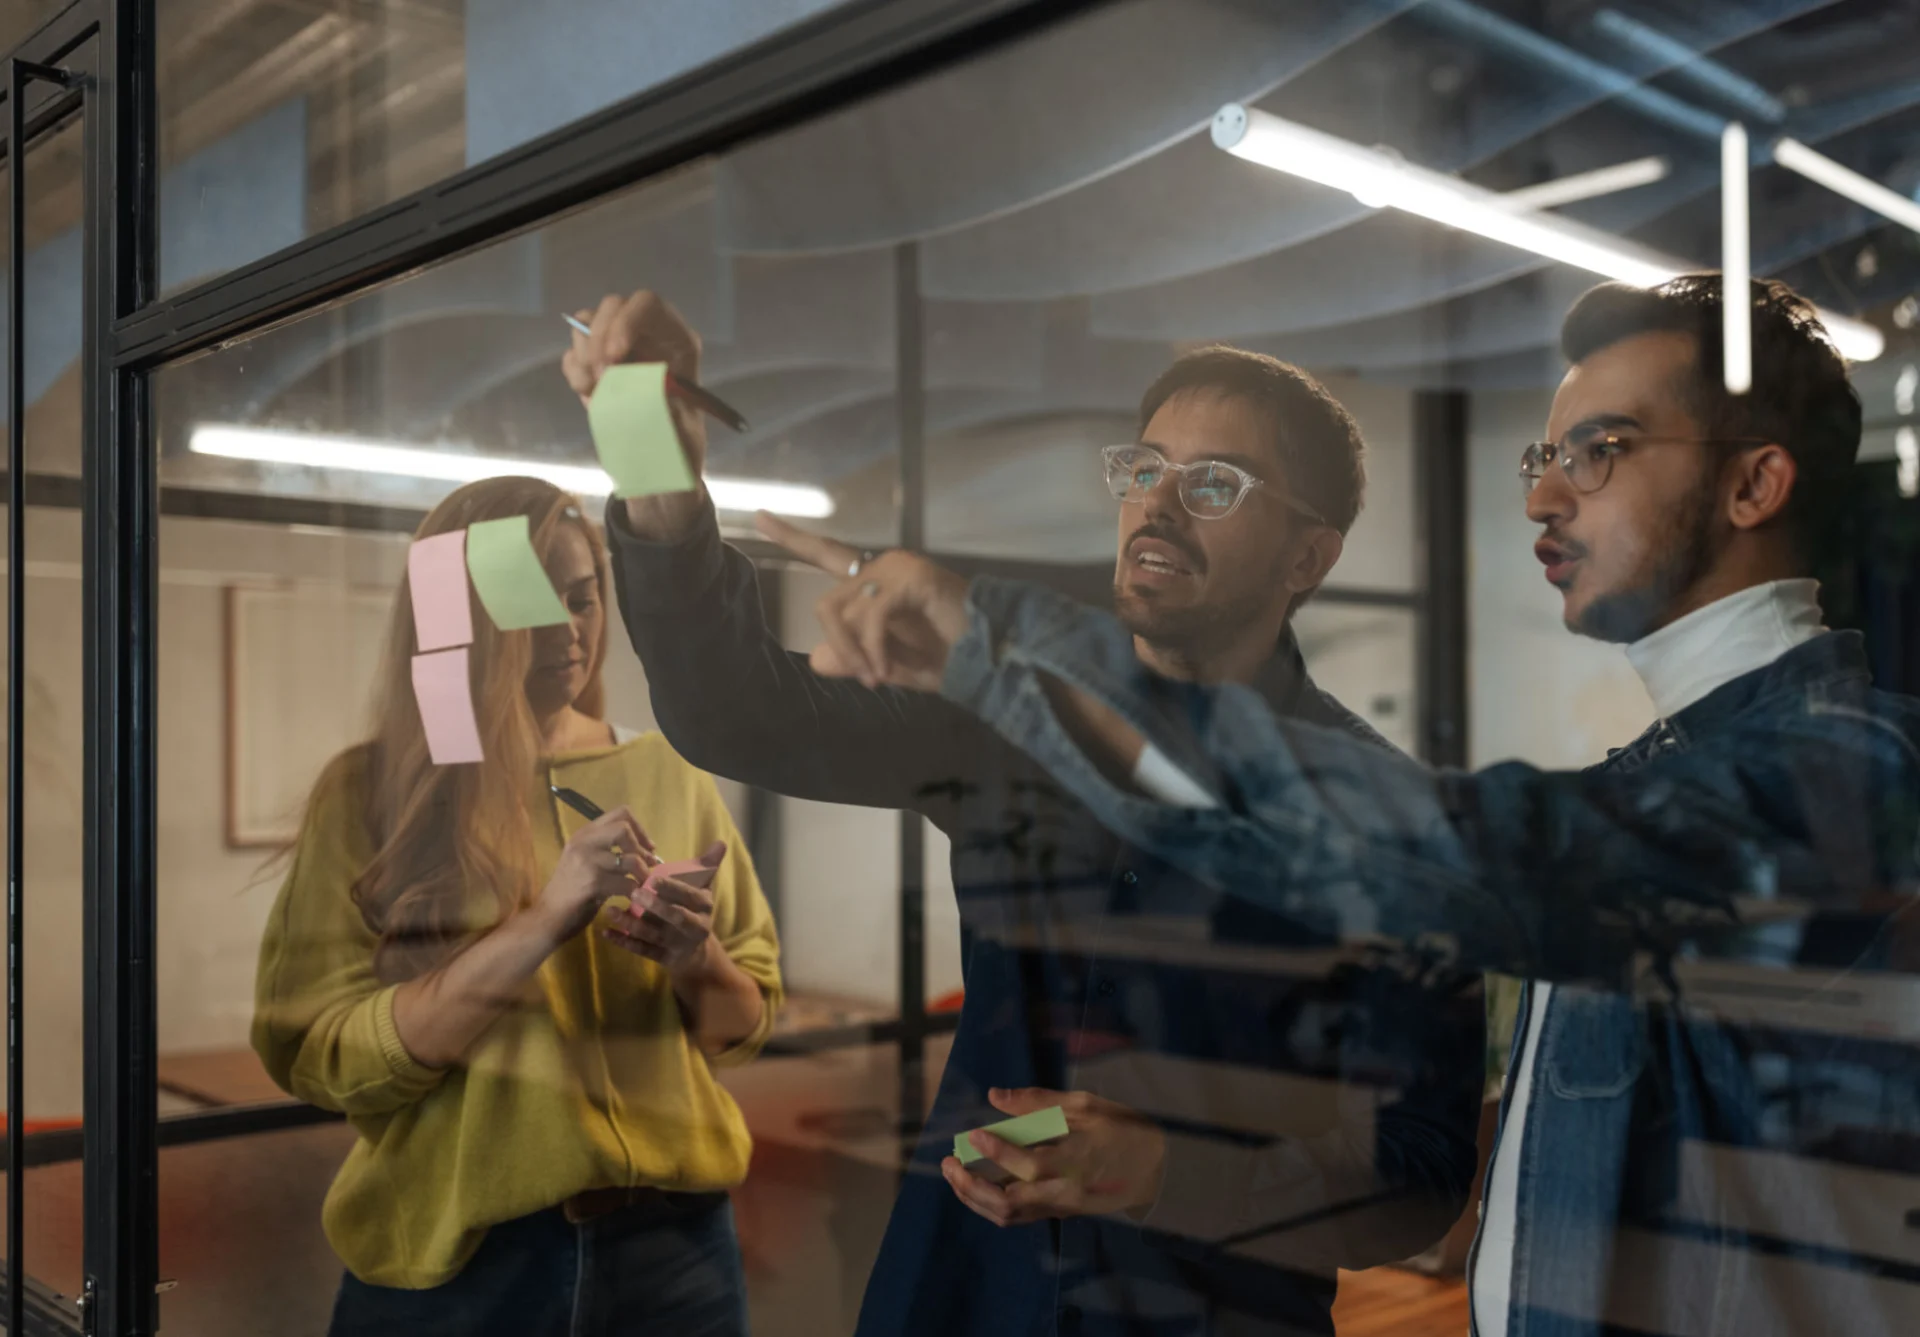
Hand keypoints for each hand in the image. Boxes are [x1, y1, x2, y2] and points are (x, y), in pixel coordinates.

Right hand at [531, 806, 656, 948]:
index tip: (648, 847)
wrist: (547, 916)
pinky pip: (626, 883)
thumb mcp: (586, 861)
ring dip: (642, 873)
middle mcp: (584, 842)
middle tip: (647, 865)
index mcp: (584, 834)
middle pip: (624, 829)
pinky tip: (631, 897)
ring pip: (630, 859)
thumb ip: (609, 850)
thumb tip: (647, 850)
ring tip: (640, 883)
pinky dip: (634, 891)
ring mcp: (587, 862)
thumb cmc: (570, 890)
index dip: (641, 829)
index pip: (621, 813)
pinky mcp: (592, 883)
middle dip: (641, 848)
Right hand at [560, 289, 707, 540]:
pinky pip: (573, 353)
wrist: (659, 471)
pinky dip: (574, 371)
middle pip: (613, 306)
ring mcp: (619, 349)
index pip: (648, 305)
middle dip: (599, 339)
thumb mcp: (681, 433)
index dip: (627, 321)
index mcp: (677, 342)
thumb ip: (664, 408)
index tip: (614, 356)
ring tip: (597, 390)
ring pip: (587, 324)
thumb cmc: (679, 449)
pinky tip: (590, 395)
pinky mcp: (596, 367)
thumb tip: (642, 384)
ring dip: (584, 356)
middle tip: (601, 379)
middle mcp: (647, 337)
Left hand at [600, 839, 725, 973]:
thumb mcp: (702, 887)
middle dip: (655, 906)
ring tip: (611, 910)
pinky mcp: (662, 958)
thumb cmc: (693, 908)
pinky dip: (624, 942)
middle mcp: (695, 926)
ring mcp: (677, 944)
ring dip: (632, 924)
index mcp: (703, 905)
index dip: (673, 888)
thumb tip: (721, 841)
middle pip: (676, 917)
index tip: (653, 879)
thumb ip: (707, 865)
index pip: (689, 895)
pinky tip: (606, 932)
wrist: (695, 950)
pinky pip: (642, 951)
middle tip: (633, 892)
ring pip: (655, 935)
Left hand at [754, 513, 969, 690]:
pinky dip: (874, 650)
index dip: (792, 537)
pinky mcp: (911, 578)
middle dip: (840, 647)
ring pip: (842, 612)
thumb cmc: (949, 659)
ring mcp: (898, 568)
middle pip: (826, 604)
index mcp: (877, 580)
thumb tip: (816, 659)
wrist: (992, 659)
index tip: (760, 516)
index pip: (827, 554)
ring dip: (858, 653)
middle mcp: (884, 565)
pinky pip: (869, 617)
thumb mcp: (891, 666)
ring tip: (883, 677)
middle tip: (867, 680)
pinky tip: (891, 668)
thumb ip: (855, 659)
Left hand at [939, 1087, 1166, 1226]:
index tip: (975, 1134)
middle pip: (1008, 1202)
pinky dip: (989, 1203)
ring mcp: (1060, 1208)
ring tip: (953, 1173)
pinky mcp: (1058, 1215)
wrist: (1156, 1170)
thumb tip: (995, 1096)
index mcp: (1077, 1162)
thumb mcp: (1087, 1105)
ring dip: (974, 1197)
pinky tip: (975, 1185)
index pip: (1029, 1164)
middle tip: (949, 1161)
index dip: (998, 1152)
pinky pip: (1016, 1216)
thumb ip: (1039, 1102)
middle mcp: (1065, 1192)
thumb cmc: (1122, 1130)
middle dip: (971, 1185)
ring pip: (1007, 1215)